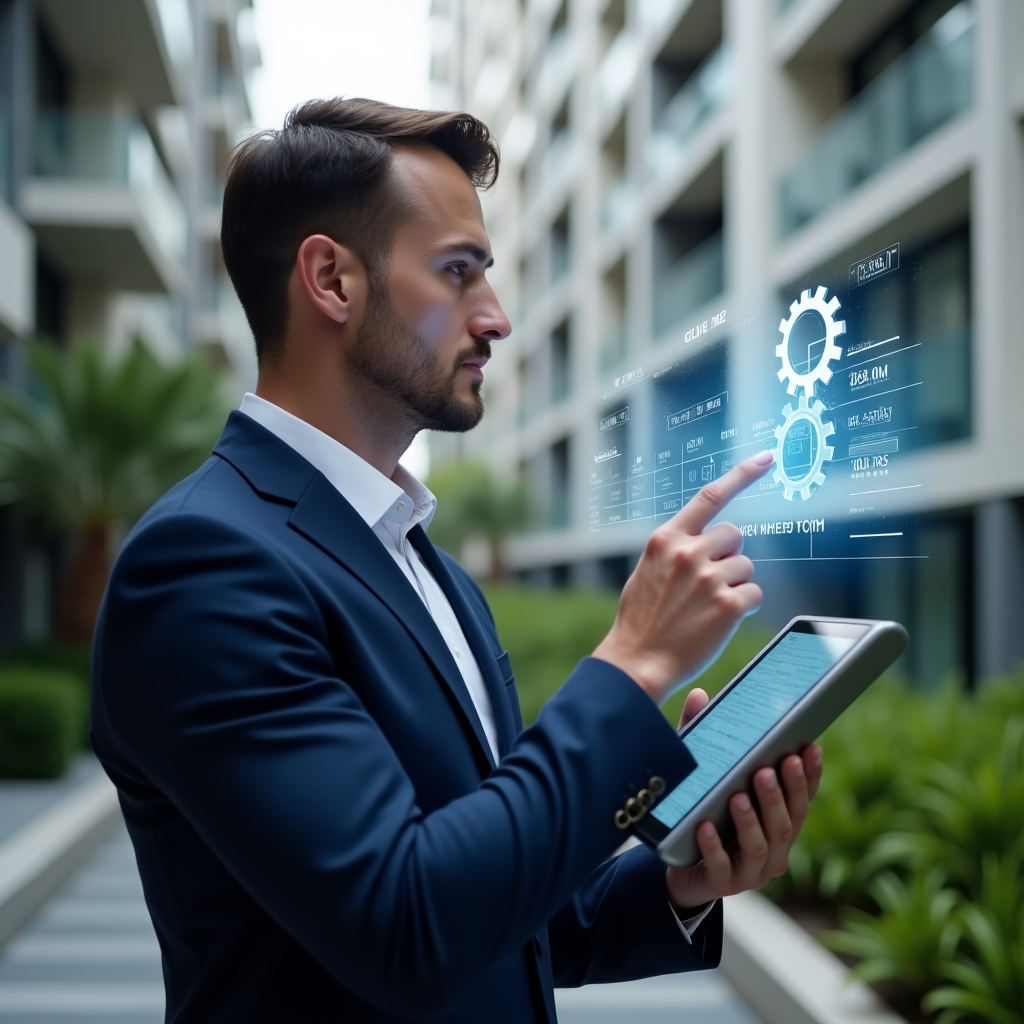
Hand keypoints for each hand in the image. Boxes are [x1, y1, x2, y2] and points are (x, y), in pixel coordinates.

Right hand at [592, 452, 774, 704]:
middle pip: (735, 536)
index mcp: (665, 539)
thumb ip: (675, 548)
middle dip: (728, 556)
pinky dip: (742, 607)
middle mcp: (688, 552)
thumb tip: (705, 538)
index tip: (767, 458)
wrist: (636, 661)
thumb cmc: (642, 619)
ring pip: (746, 567)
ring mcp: (708, 578)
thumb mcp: (647, 570)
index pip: (710, 497)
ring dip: (734, 585)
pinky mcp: (727, 605)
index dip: (742, 475)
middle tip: (707, 584)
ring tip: (706, 607)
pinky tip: (718, 621)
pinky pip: (753, 594)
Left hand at [664, 689, 823, 910]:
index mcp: (779, 821)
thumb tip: (699, 694)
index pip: (803, 798)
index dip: (810, 776)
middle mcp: (774, 848)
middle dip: (781, 794)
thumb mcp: (705, 776)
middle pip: (786, 822)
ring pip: (760, 846)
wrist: (682, 870)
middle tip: (768, 770)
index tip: (810, 748)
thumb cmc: (704, 813)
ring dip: (752, 820)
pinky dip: (714, 847)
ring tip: (739, 797)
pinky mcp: (722, 884)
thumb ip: (704, 738)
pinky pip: (721, 867)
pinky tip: (705, 828)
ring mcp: (751, 870)